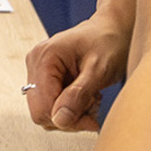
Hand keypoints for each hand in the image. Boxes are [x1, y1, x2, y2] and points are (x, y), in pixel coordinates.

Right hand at [27, 6, 130, 130]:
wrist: (114, 29)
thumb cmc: (109, 42)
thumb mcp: (99, 70)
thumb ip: (78, 95)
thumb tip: (60, 120)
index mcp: (45, 57)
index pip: (43, 107)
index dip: (66, 119)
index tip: (91, 119)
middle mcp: (36, 62)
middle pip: (41, 111)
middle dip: (69, 116)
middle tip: (93, 106)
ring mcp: (38, 69)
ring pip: (45, 111)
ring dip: (71, 113)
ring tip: (91, 98)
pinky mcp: (45, 77)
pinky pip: (50, 104)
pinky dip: (69, 107)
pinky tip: (84, 96)